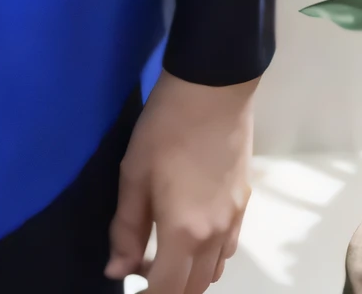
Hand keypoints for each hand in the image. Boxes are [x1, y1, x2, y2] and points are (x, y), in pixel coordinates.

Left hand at [105, 69, 256, 291]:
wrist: (213, 88)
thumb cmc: (165, 127)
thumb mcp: (134, 174)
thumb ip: (125, 229)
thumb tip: (117, 270)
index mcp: (184, 232)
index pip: (165, 289)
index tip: (129, 283)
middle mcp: (215, 236)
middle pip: (193, 288)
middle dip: (166, 288)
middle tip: (141, 266)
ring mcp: (234, 221)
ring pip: (214, 273)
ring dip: (189, 277)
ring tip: (164, 253)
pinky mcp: (244, 203)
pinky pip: (228, 250)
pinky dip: (209, 259)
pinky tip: (192, 235)